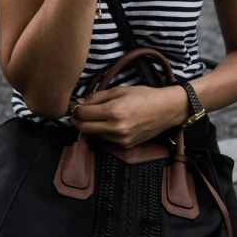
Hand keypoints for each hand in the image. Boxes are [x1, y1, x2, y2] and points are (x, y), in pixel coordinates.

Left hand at [69, 85, 188, 148]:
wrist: (165, 110)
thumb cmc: (144, 96)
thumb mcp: (119, 90)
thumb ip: (97, 97)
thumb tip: (80, 102)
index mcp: (113, 111)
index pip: (83, 114)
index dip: (74, 109)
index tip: (71, 105)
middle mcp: (116, 128)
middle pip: (85, 128)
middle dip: (76, 119)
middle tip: (74, 111)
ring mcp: (121, 139)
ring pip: (94, 135)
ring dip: (87, 126)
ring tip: (89, 115)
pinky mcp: (125, 146)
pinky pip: (106, 139)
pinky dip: (100, 131)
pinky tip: (104, 122)